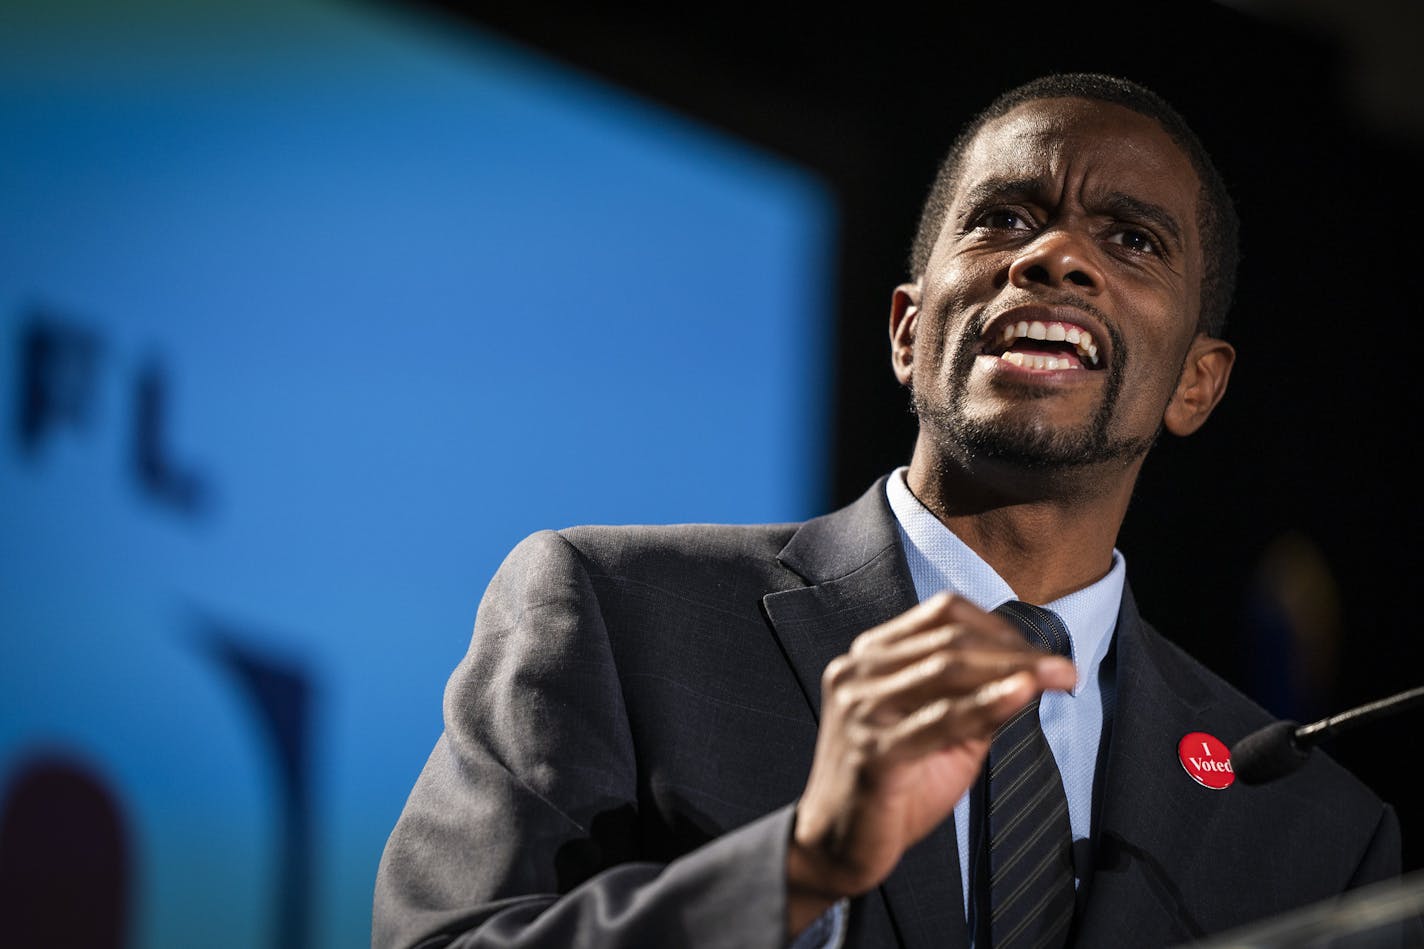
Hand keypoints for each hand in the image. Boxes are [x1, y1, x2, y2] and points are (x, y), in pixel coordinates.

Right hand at [785, 592, 1076, 931]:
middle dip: (1017, 651)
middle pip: (949, 639)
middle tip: (1064, 669)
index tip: (1045, 654)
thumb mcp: (944, 732)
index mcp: (870, 656)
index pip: (942, 614)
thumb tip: (1036, 671)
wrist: (837, 846)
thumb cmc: (893, 788)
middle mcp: (857, 672)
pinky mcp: (871, 750)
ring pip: (946, 669)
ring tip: (1057, 677)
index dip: (1001, 627)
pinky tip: (1022, 695)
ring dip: (1012, 669)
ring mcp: (860, 709)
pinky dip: (986, 703)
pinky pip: (939, 719)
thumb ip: (978, 699)